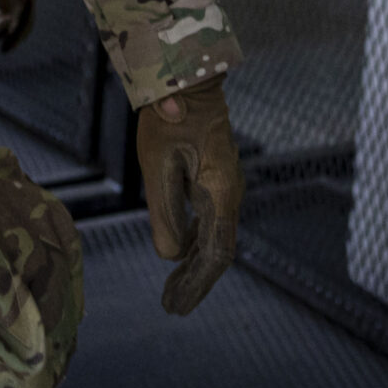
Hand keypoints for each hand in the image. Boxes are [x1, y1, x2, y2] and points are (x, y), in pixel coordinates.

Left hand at [137, 78, 241, 314]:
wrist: (187, 80)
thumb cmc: (168, 118)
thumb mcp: (157, 164)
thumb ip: (164, 212)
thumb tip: (169, 257)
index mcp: (220, 193)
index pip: (216, 253)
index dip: (197, 283)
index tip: (177, 305)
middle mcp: (230, 193)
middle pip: (218, 251)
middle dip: (196, 282)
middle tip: (171, 308)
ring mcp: (225, 187)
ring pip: (215, 238)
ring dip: (195, 266)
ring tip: (172, 293)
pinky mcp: (216, 180)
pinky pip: (211, 222)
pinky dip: (195, 244)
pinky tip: (179, 256)